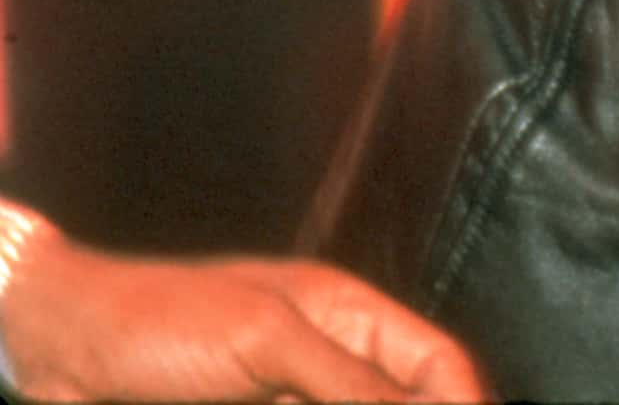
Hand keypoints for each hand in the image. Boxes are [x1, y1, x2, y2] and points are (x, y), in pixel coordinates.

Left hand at [0, 232, 484, 401]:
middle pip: (407, 400)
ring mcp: (291, 399)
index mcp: (347, 315)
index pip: (438, 362)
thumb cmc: (158, 322)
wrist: (59, 348)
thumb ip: (350, 379)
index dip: (465, 399)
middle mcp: (330, 360)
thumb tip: (428, 404)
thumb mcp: (266, 340)